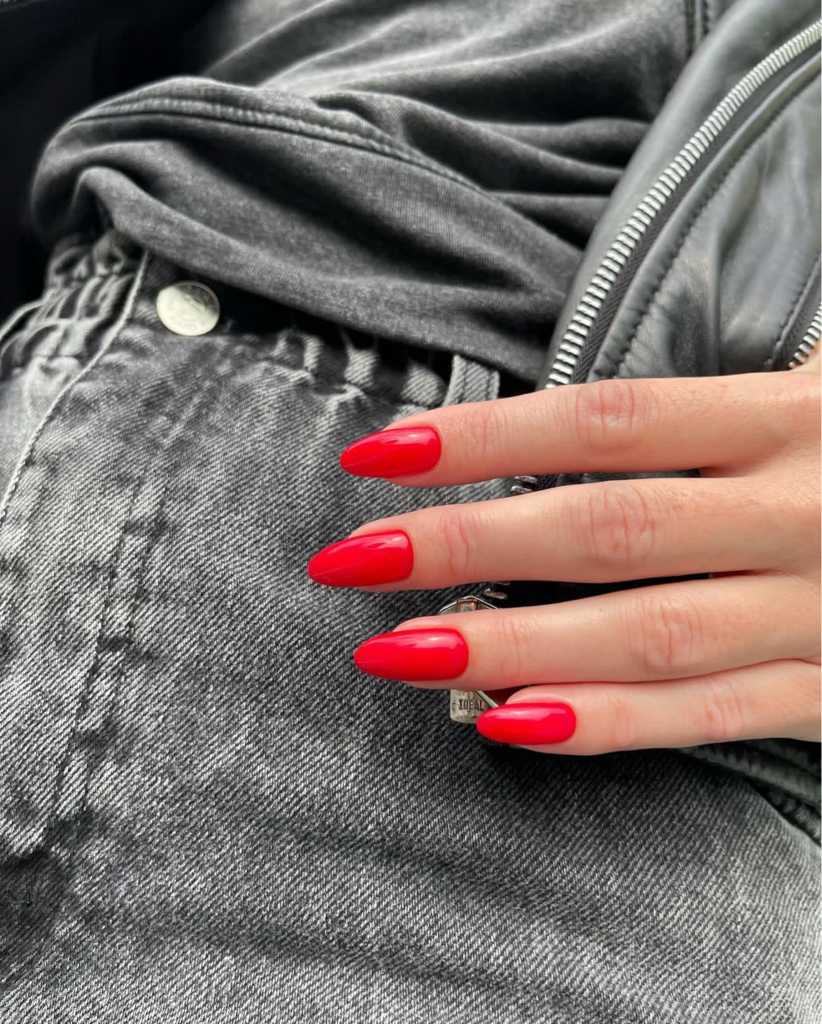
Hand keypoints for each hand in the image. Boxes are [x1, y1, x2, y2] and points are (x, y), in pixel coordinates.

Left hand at [308, 363, 820, 752]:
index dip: (489, 439)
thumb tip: (570, 418)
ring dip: (511, 648)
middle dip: (467, 546)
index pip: (609, 421)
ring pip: (648, 635)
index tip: (379, 457)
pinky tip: (512, 726)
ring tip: (396, 653)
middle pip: (607, 530)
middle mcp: (808, 510)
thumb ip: (724, 400)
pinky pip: (715, 716)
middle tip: (349, 562)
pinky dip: (613, 726)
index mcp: (800, 415)